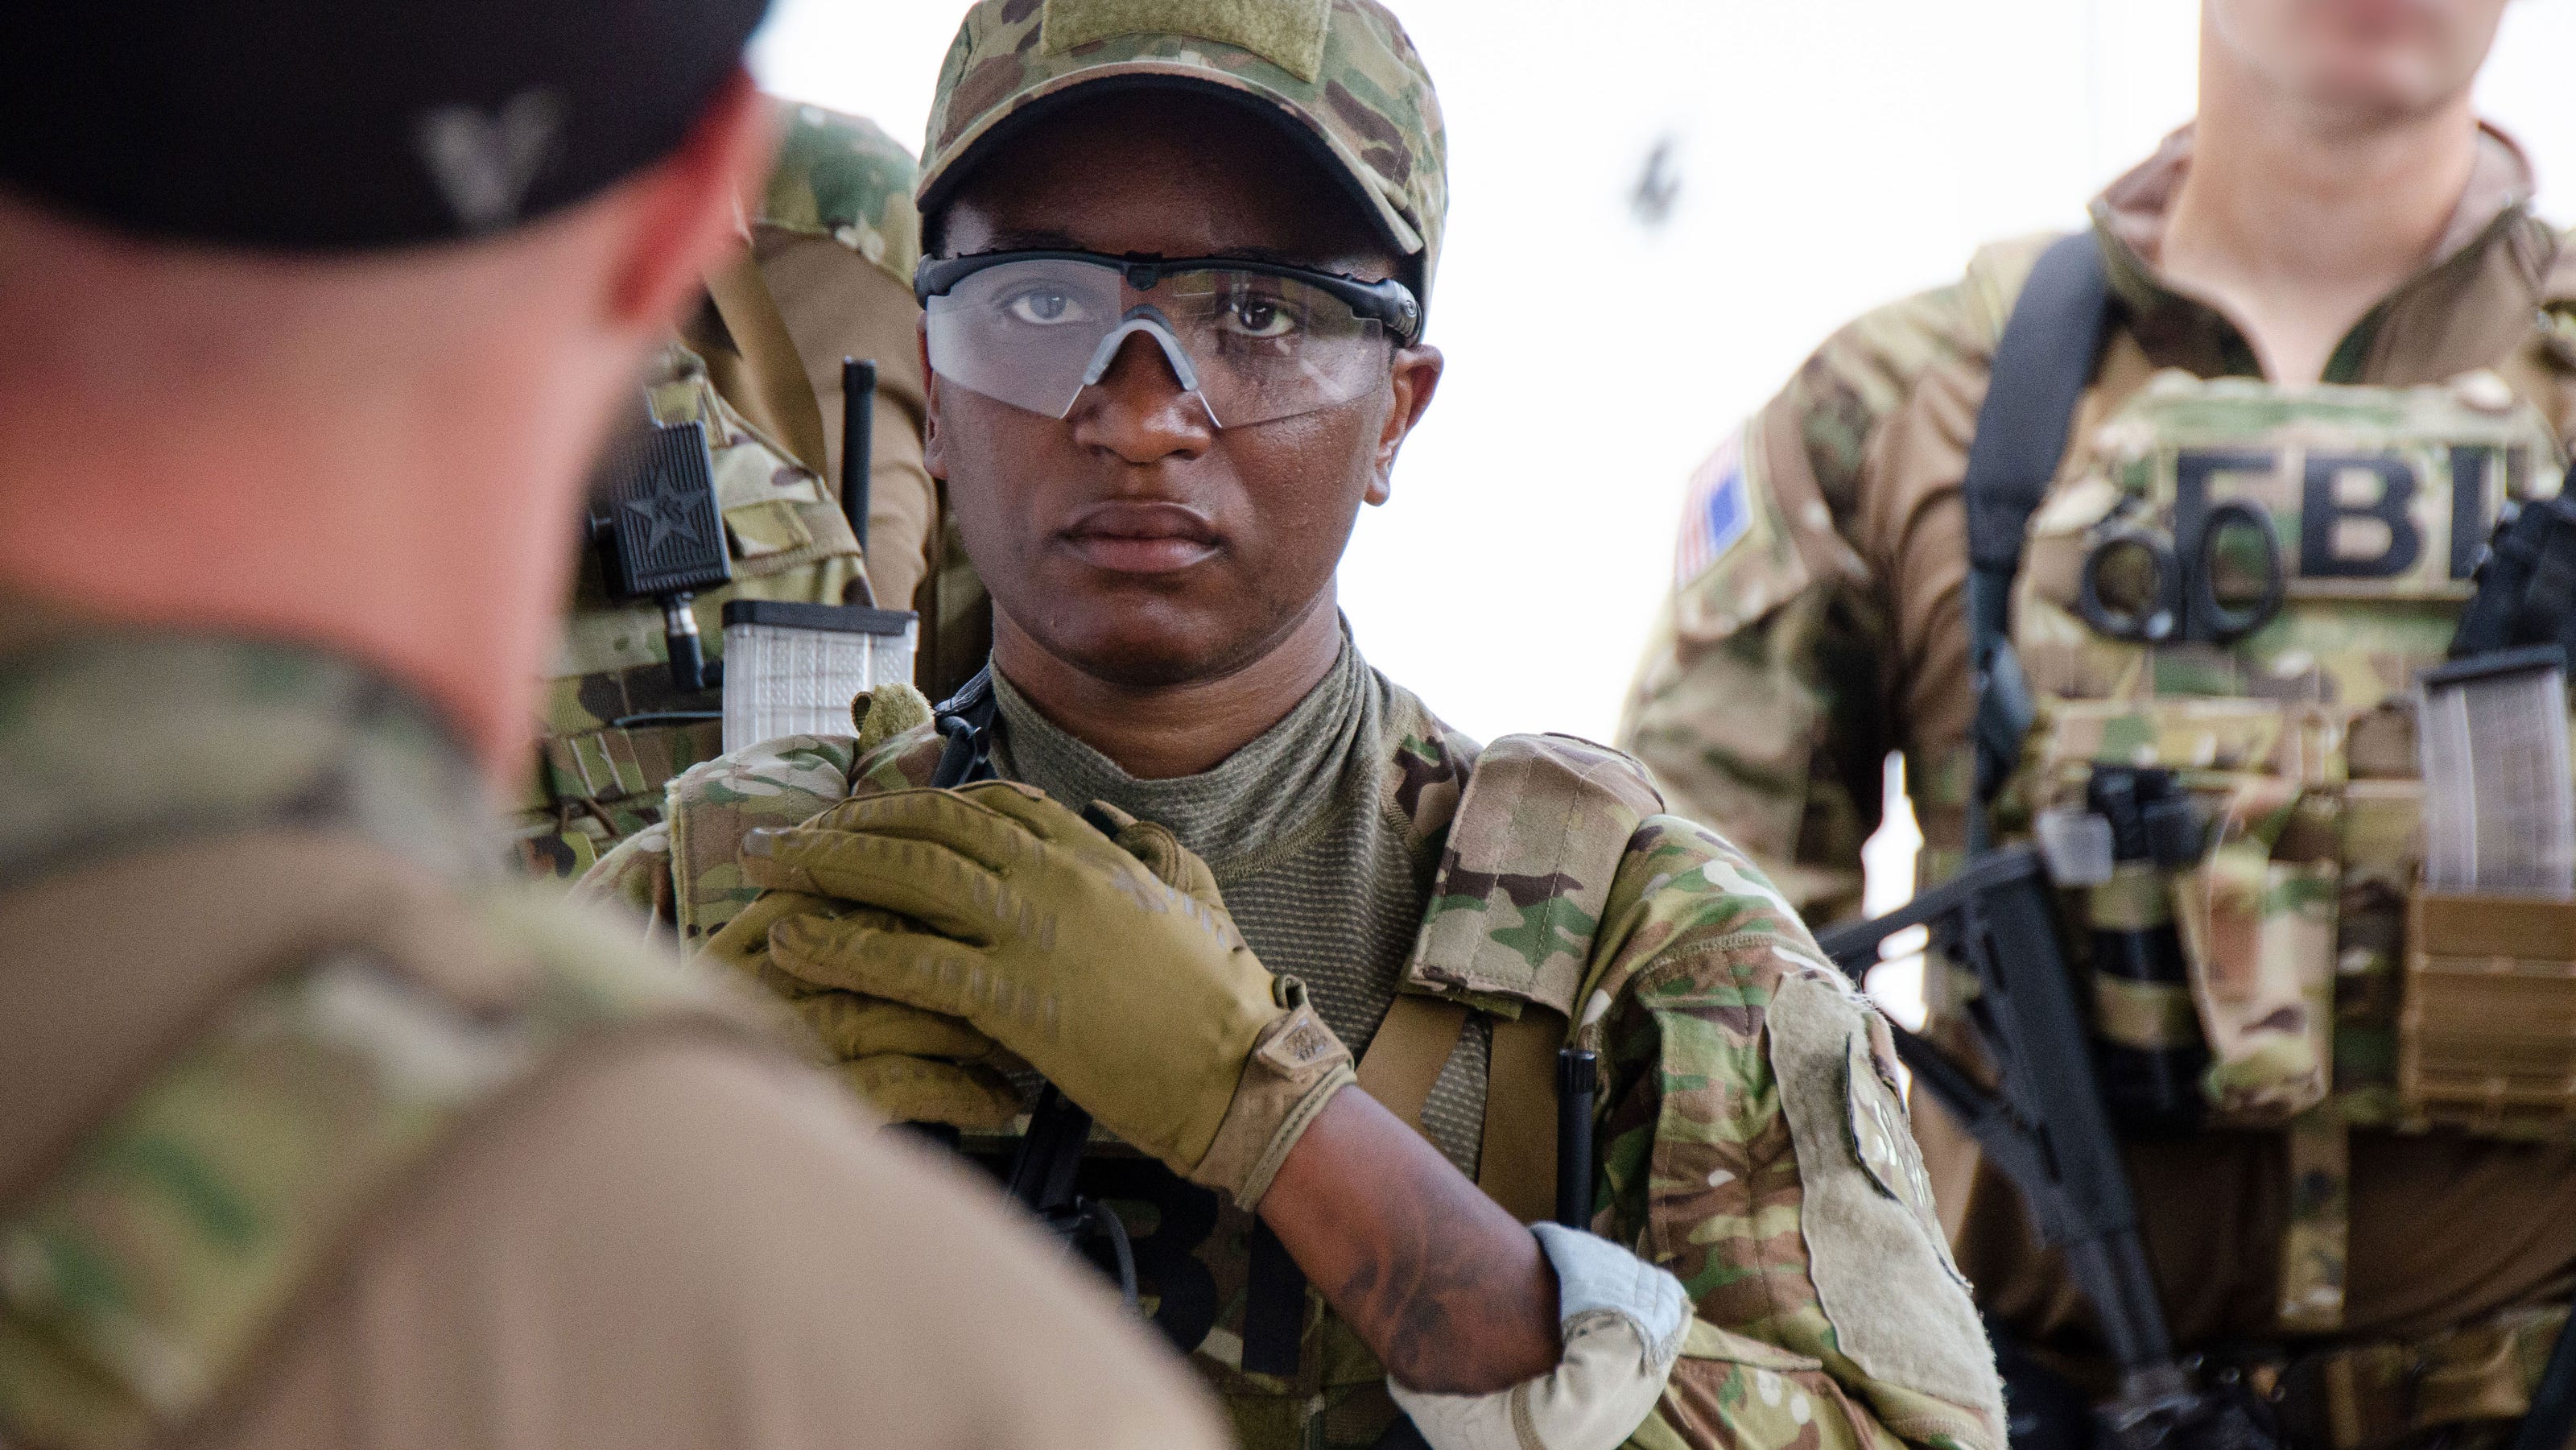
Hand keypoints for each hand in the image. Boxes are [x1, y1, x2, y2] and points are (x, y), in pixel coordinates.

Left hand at [739, 782, 1353, 1205]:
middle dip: (856, 821)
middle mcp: (1058, 875)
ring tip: (771, 867)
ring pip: (913, 876)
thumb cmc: (1226, 999)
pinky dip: (844, 948)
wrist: (1244, 1071)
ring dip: (831, 865)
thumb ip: (1151, 851)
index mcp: (1098, 854)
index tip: (874, 812)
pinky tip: (795, 942)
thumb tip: (1118, 820)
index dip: (923, 803)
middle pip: (937, 824)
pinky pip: (910, 962)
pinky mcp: (1015, 998)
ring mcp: (1034, 931)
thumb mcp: (1194, 898)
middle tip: (794, 832)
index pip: (995, 803)